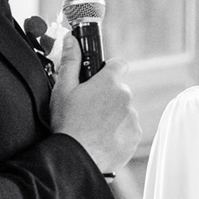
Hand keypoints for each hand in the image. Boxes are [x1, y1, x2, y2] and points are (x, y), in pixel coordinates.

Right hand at [49, 40, 139, 173]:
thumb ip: (70, 61)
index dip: (109, 69)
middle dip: (108, 97)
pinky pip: (128, 129)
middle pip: (120, 90)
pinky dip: (119, 133)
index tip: (100, 78)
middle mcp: (126, 97)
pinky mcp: (135, 136)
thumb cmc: (67, 123)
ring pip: (124, 110)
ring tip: (93, 128)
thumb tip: (71, 40)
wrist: (76, 158)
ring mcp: (132, 117)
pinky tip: (102, 139)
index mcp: (109, 82)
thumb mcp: (63, 89)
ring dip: (114, 115)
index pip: (119, 64)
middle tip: (88, 110)